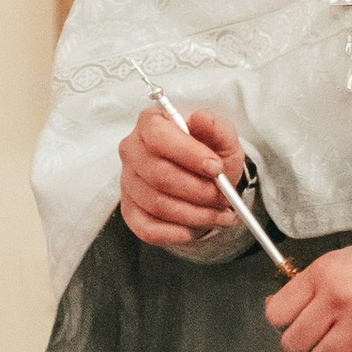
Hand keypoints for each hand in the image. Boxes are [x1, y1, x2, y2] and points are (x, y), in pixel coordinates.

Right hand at [118, 102, 244, 249]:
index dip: (188, 154)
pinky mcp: (129, 209)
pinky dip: (172, 233)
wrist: (205, 179)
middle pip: (158, 175)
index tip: (216, 168)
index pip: (159, 136)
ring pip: (157, 203)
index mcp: (150, 123)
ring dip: (193, 214)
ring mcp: (127, 181)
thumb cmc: (210, 153)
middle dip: (198, 190)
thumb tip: (200, 118)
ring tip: (218, 214)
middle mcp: (132, 150)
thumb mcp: (222, 138)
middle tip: (223, 197)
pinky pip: (145, 228)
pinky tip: (192, 230)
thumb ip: (216, 127)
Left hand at [266, 231, 351, 351]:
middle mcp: (338, 296)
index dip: (287, 324)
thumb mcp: (350, 259)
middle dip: (309, 346)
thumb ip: (316, 284)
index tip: (300, 325)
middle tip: (329, 340)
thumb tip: (277, 307)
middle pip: (294, 344)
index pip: (277, 313)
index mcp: (325, 272)